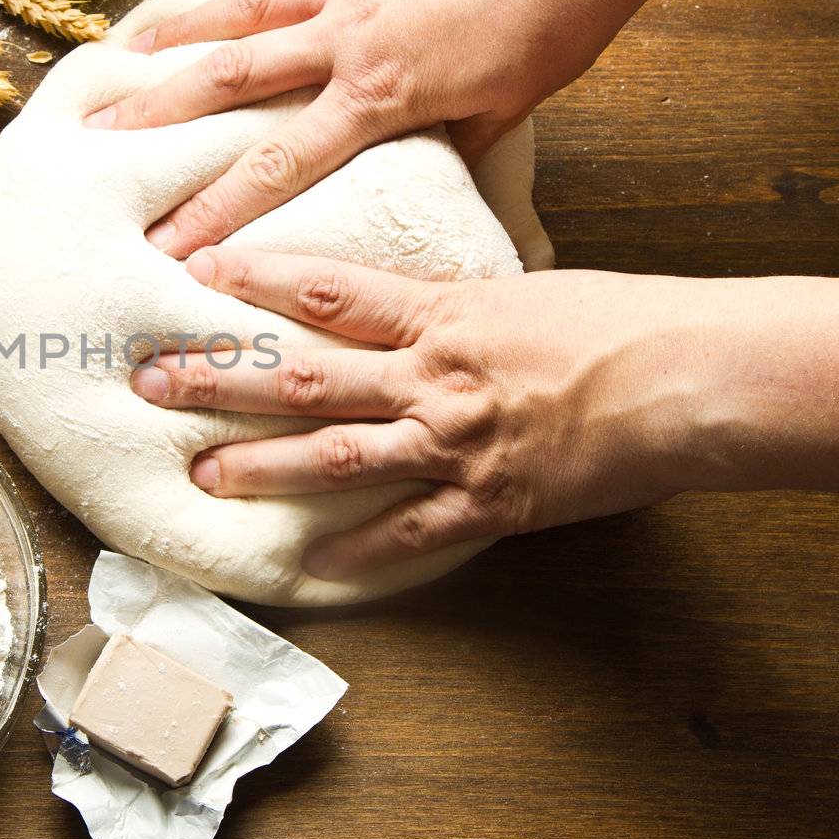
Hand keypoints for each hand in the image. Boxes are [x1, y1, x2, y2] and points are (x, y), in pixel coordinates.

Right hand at [87, 0, 656, 257]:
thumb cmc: (551, 22)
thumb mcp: (506, 113)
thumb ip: (451, 155)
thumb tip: (430, 200)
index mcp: (381, 93)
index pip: (280, 164)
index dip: (219, 207)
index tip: (171, 243)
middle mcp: (345, 38)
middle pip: (230, 82)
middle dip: (159, 117)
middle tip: (100, 141)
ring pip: (237, 15)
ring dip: (173, 39)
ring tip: (118, 60)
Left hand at [127, 248, 830, 579]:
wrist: (685, 379)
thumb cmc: (613, 321)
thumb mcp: (517, 288)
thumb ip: (447, 298)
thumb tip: (397, 292)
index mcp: (439, 316)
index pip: (330, 292)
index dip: (259, 281)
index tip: (195, 271)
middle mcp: (430, 380)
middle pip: (305, 377)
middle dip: (222, 380)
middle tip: (153, 381)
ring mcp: (452, 444)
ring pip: (335, 457)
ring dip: (261, 468)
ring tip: (199, 475)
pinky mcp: (484, 501)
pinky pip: (407, 531)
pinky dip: (357, 550)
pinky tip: (309, 566)